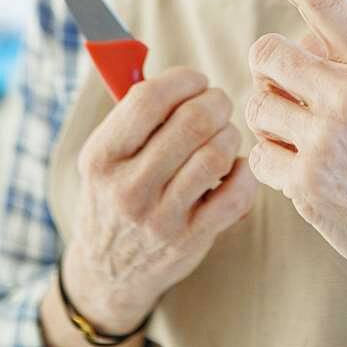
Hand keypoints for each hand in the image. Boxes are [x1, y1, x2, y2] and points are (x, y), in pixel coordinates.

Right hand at [63, 66, 257, 334]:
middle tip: (218, 104)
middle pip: (192, 122)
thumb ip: (134, 114)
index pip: (149, 99)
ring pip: (217, 153)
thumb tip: (181, 73)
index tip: (195, 80)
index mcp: (102, 156)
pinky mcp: (191, 241)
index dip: (183, 80)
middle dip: (215, 102)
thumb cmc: (115, 193)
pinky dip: (244, 172)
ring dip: (229, 134)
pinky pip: (237, 193)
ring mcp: (160, 218)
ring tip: (223, 135)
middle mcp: (128, 188)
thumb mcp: (105, 154)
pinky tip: (234, 168)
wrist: (109, 272)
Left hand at [219, 0, 346, 304]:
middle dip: (271, 72)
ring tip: (315, 141)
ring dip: (272, 121)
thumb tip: (281, 40)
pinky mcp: (307, 182)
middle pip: (265, 52)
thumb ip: (338, 51)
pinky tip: (311, 174)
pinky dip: (273, 162)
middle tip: (304, 100)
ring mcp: (329, 139)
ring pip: (255, 103)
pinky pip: (255, 152)